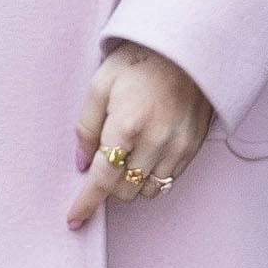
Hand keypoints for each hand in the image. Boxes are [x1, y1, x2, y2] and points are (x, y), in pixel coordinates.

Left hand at [69, 39, 213, 229]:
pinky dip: (152, 176)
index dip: (86, 203)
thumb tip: (81, 164)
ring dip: (131, 182)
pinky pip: (168, 181)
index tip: (74, 219)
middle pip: (124, 190)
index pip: (102, 179)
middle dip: (109, 183)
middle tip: (106, 158)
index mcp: (127, 125)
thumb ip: (86, 127)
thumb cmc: (139, 61)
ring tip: (129, 153)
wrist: (187, 48)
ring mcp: (178, 147)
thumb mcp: (99, 85)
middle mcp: (155, 141)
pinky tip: (147, 153)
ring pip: (147, 191)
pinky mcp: (193, 148)